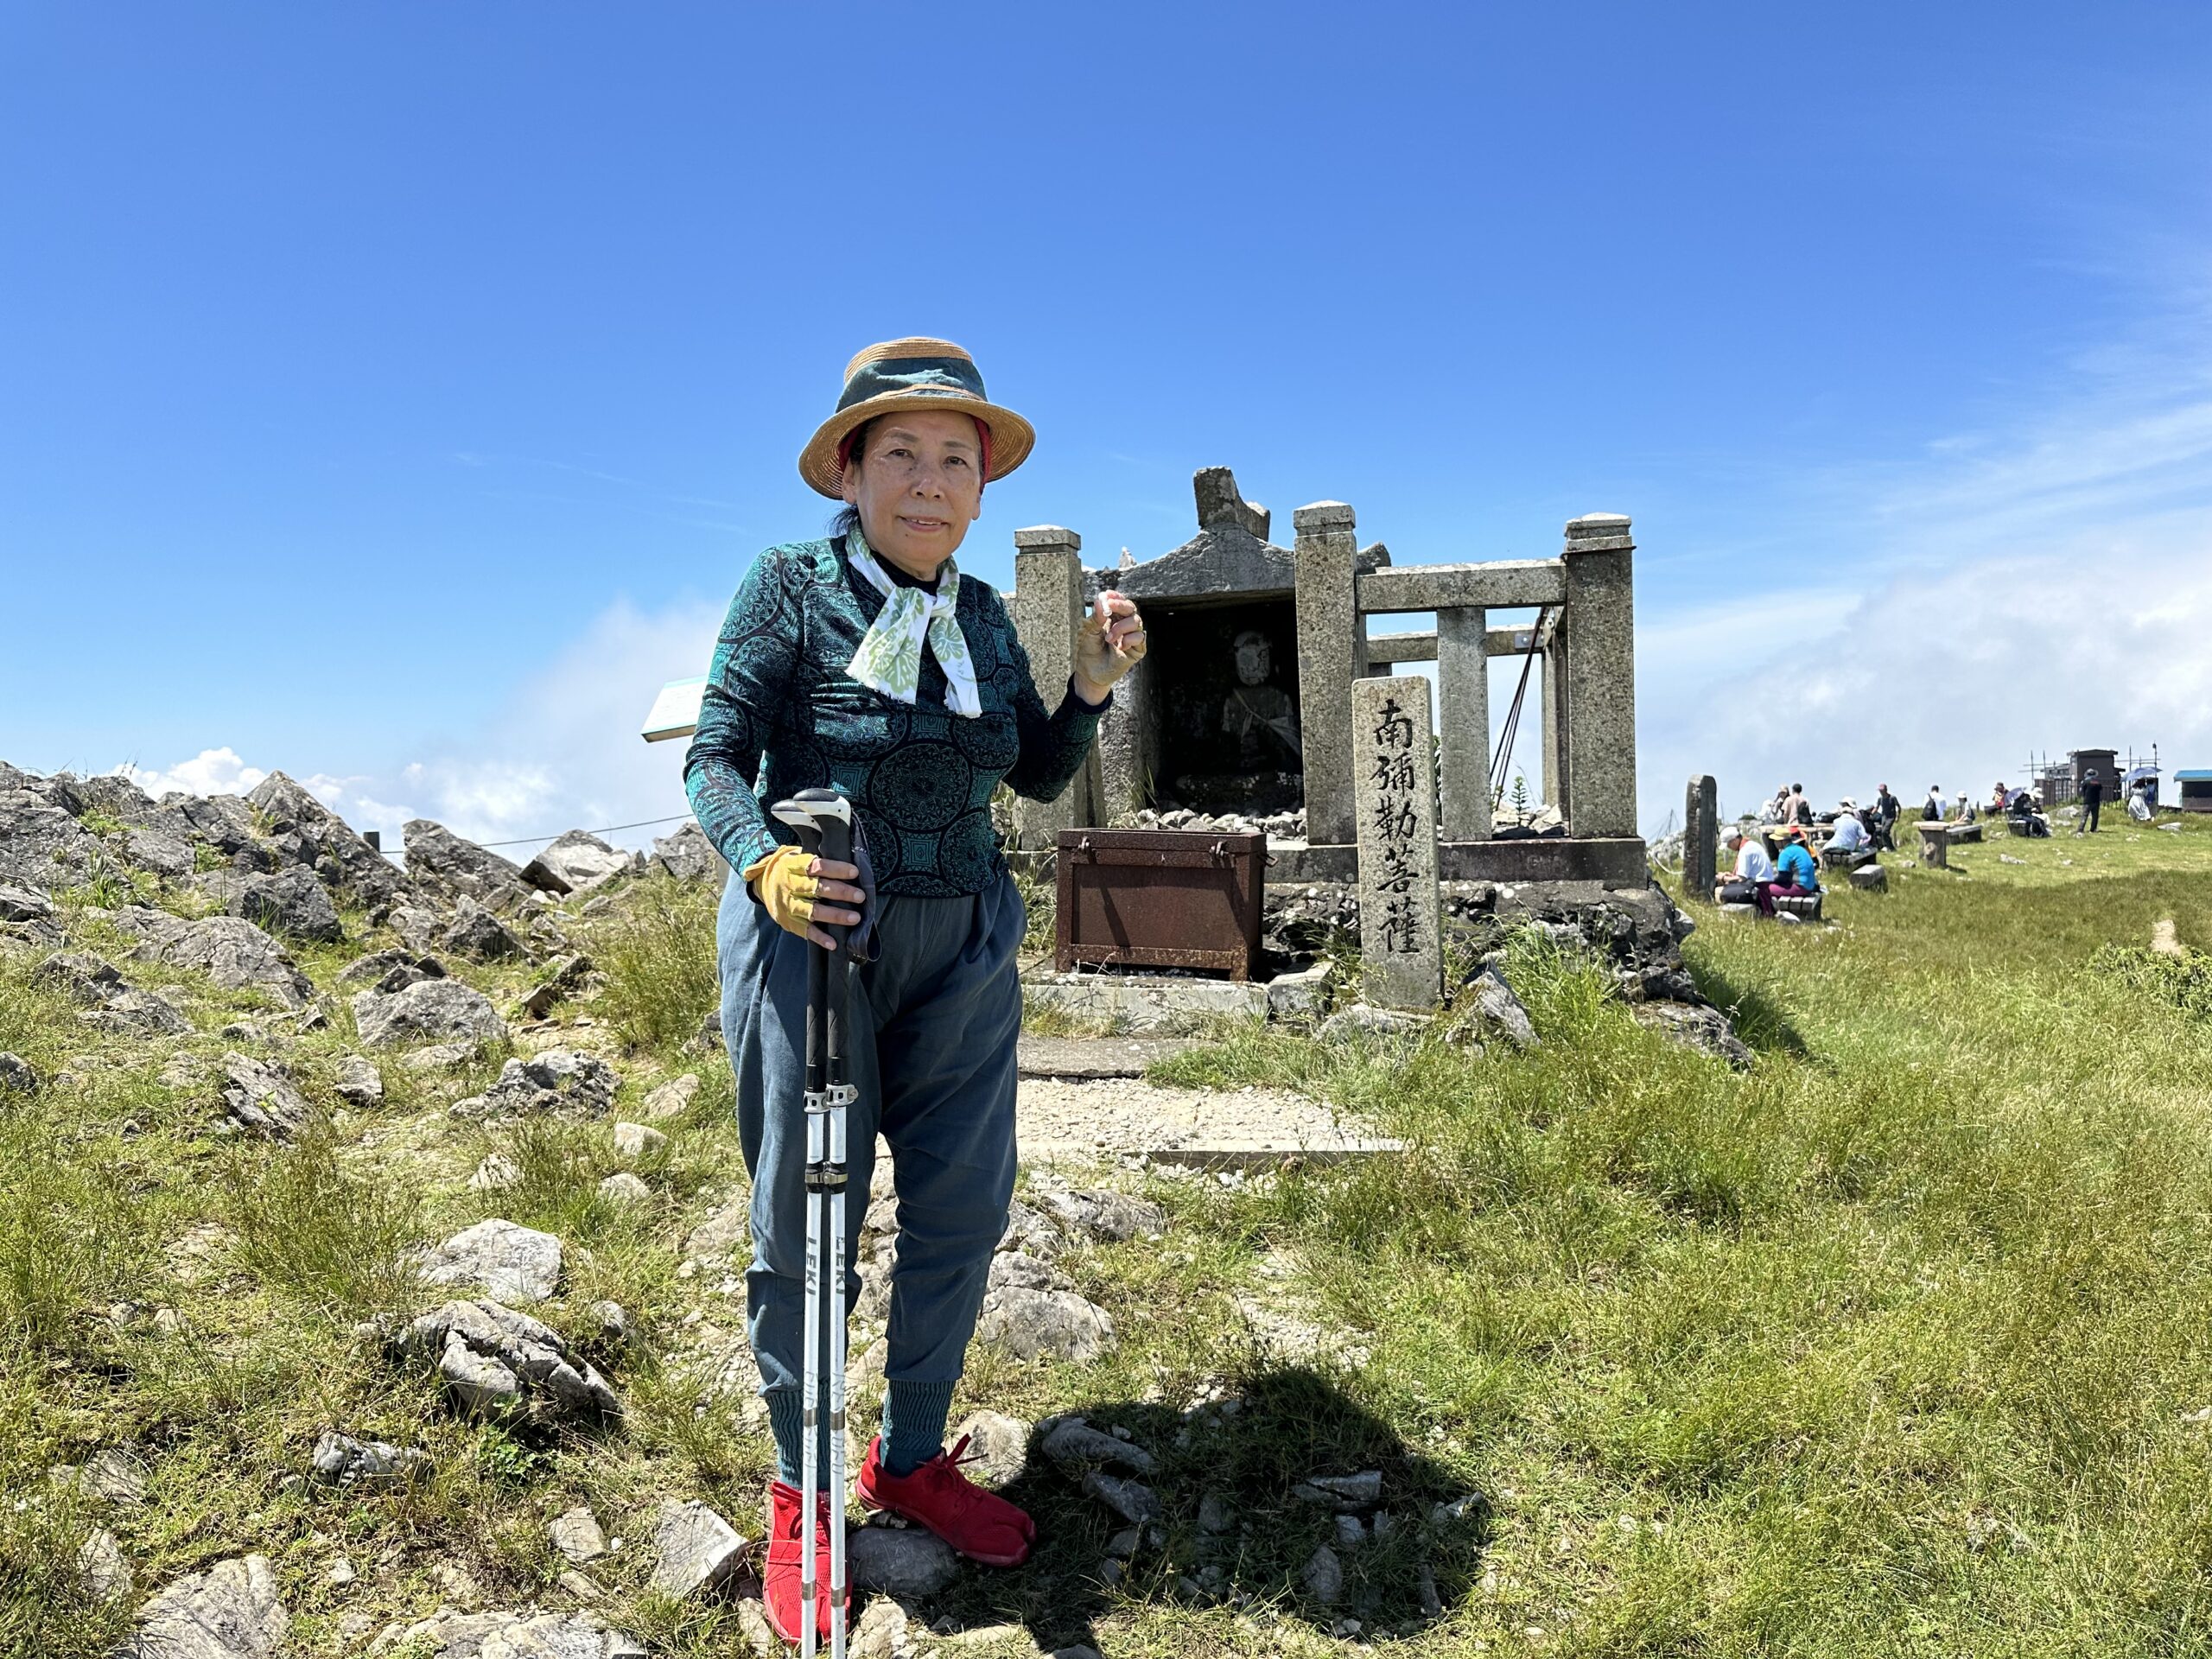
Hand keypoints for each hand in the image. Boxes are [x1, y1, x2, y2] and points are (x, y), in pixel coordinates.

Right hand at [744, 847, 865, 949]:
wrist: (762, 882)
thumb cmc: (789, 868)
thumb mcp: (797, 857)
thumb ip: (817, 861)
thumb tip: (847, 859)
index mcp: (794, 866)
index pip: (816, 866)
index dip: (836, 869)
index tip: (855, 872)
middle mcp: (790, 885)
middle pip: (817, 888)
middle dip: (841, 892)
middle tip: (860, 896)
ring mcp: (788, 905)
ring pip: (813, 911)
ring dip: (835, 915)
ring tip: (855, 917)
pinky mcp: (788, 921)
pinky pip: (805, 930)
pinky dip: (819, 938)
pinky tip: (833, 943)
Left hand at [1073, 590, 1145, 703]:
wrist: (1090, 673)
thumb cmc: (1089, 651)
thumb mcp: (1089, 632)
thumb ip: (1096, 618)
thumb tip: (1100, 601)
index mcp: (1113, 617)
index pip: (1120, 602)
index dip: (1116, 596)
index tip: (1107, 594)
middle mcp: (1124, 624)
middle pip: (1130, 608)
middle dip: (1121, 605)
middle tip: (1110, 606)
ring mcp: (1131, 636)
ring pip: (1136, 621)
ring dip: (1121, 627)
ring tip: (1108, 639)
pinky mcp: (1137, 649)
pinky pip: (1140, 637)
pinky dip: (1129, 639)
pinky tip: (1119, 647)